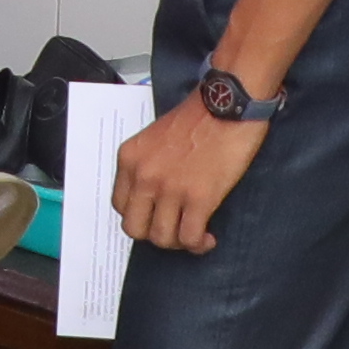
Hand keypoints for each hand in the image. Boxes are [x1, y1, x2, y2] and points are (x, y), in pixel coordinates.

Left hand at [116, 91, 272, 256]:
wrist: (228, 103)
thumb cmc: (199, 115)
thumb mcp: (155, 138)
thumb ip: (149, 165)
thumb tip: (156, 196)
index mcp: (130, 159)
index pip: (120, 205)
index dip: (141, 217)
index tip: (158, 216)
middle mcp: (144, 176)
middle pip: (135, 228)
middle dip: (156, 235)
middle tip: (175, 229)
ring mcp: (170, 188)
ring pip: (162, 238)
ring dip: (179, 243)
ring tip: (195, 235)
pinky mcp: (199, 198)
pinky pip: (190, 238)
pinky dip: (199, 245)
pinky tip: (209, 238)